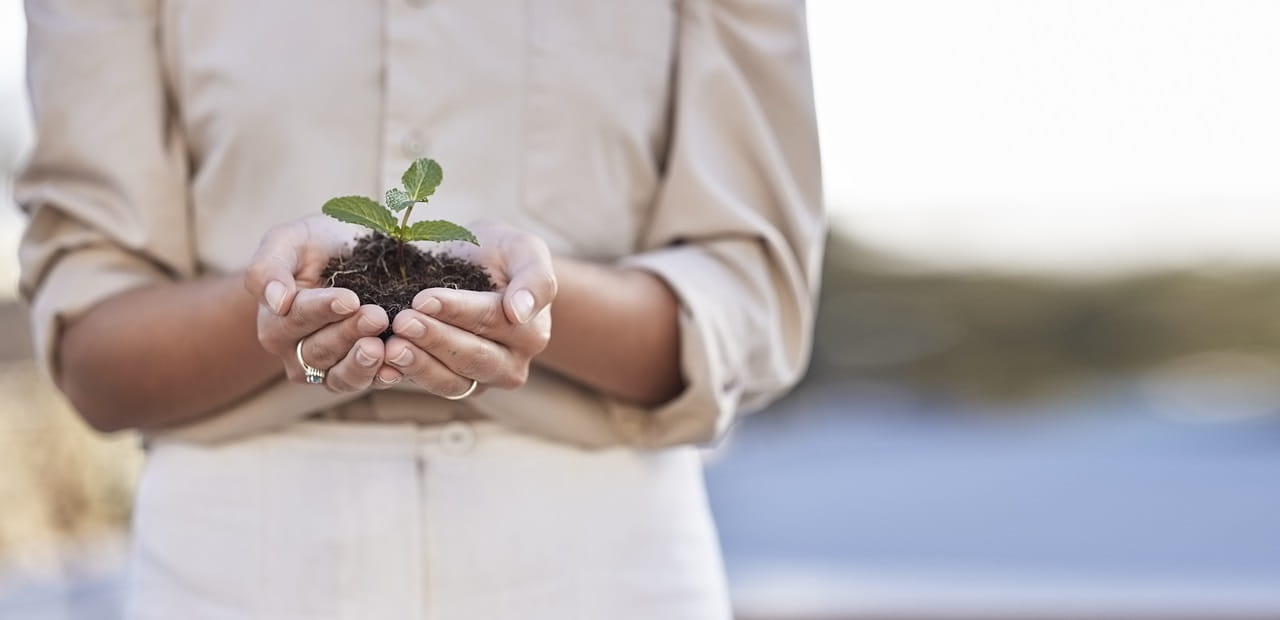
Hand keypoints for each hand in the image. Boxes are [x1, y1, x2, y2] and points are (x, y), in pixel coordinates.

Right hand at [245, 216, 388, 391]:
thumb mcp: (288, 241)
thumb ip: (269, 268)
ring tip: (382, 347)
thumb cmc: (315, 243)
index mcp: (275, 320)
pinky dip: (381, 377)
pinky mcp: (356, 374)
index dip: (322, 310)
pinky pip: (365, 383)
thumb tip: (275, 302)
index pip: (294, 319)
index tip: (349, 299)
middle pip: (318, 350)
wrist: (351, 252)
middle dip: (349, 333)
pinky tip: (396, 369)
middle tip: (376, 316)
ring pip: (340, 375)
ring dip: (362, 363)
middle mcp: (295, 351)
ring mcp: (326, 367)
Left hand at [378, 221, 556, 395]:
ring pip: (453, 381)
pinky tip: (385, 367)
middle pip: (474, 357)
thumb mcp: (524, 249)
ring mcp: (482, 379)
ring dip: (420, 365)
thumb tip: (521, 312)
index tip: (424, 299)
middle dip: (436, 339)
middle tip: (402, 322)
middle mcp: (511, 363)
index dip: (458, 311)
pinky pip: (431, 388)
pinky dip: (407, 378)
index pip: (493, 321)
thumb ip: (535, 277)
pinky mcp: (454, 386)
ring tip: (392, 348)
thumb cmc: (500, 255)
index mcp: (532, 331)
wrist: (479, 268)